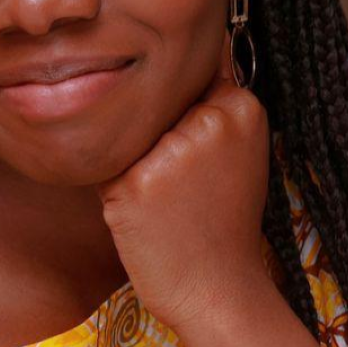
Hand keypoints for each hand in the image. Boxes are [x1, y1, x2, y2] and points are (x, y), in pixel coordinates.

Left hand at [95, 25, 272, 333]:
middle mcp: (210, 122)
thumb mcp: (236, 151)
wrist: (216, 288)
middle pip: (151, 105)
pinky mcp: (135, 182)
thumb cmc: (220, 219)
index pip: (186, 80)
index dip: (178, 115)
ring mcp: (172, 152)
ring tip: (162, 201)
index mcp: (242, 107)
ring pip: (125, 134)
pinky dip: (113, 189)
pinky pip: (105, 166)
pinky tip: (143, 215)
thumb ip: (209, 106)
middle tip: (179, 186)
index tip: (193, 156)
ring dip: (130, 162)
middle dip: (151, 137)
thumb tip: (165, 57)